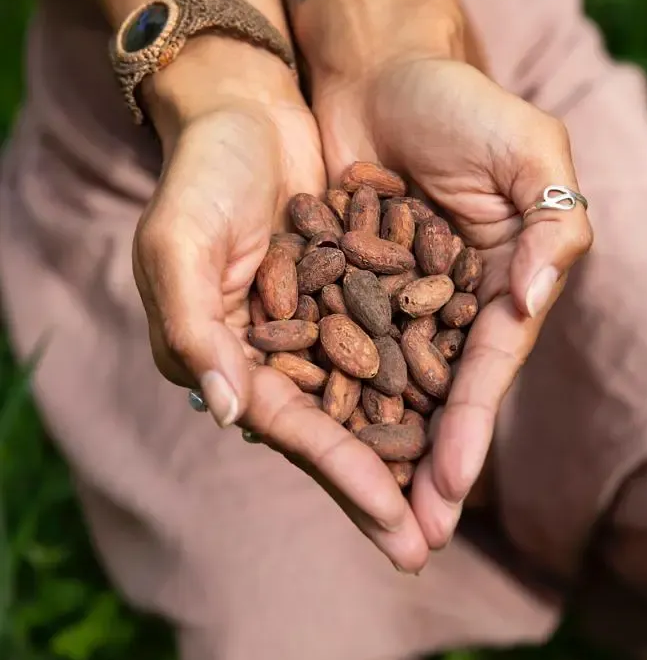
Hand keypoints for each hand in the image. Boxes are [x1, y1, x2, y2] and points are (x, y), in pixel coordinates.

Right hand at [133, 45, 427, 570]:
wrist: (246, 110)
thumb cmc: (202, 175)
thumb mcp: (178, 245)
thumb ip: (192, 329)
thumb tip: (228, 415)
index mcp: (220, 354)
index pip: (286, 427)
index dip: (338, 474)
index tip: (391, 520)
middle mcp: (268, 352)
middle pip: (330, 430)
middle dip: (374, 488)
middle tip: (423, 548)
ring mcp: (312, 324)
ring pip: (364, 399)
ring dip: (403, 450)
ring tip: (447, 501)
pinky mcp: (348, 292)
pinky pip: (389, 345)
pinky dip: (417, 380)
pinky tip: (455, 414)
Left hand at [315, 57, 592, 549]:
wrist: (376, 69)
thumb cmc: (459, 103)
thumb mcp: (527, 151)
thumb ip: (549, 224)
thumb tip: (528, 302)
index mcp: (501, 282)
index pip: (486, 367)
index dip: (469, 428)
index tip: (447, 488)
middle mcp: (450, 303)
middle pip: (436, 397)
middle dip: (423, 469)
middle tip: (407, 542)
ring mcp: (393, 300)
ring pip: (384, 387)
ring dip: (374, 451)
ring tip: (361, 515)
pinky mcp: (341, 284)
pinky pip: (333, 346)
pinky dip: (325, 392)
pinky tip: (306, 440)